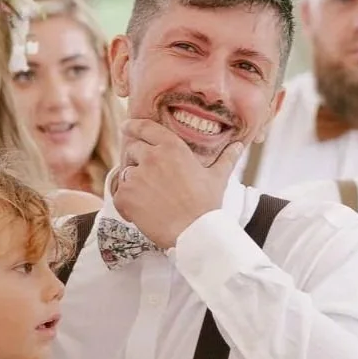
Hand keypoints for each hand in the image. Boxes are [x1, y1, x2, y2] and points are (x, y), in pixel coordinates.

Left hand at [110, 119, 240, 248]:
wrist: (195, 232)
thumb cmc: (207, 205)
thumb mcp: (218, 178)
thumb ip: (226, 158)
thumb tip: (239, 145)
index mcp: (172, 147)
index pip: (146, 127)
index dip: (134, 126)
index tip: (127, 126)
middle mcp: (152, 157)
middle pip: (132, 149)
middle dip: (136, 159)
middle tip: (146, 176)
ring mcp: (137, 176)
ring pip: (126, 172)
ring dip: (133, 183)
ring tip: (149, 199)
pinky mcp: (125, 195)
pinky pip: (119, 194)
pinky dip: (126, 203)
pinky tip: (140, 213)